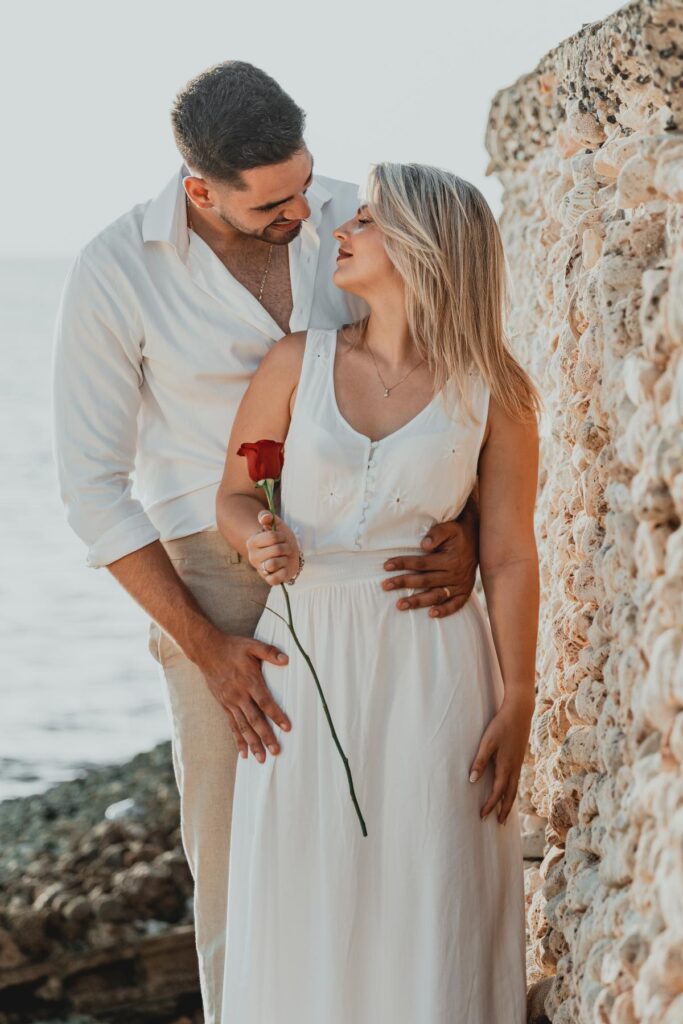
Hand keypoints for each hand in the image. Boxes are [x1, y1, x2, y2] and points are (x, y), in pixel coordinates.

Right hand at [193, 626, 291, 762]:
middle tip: (276, 751)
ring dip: (252, 743)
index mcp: (249, 681)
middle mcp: (239, 695)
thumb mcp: (252, 645)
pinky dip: (238, 740)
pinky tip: (243, 753)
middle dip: (265, 736)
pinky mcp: (224, 705)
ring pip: (243, 727)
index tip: (287, 727)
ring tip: (261, 758)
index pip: (265, 701)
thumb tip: (286, 660)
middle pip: (254, 719)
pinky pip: (232, 726)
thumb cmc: (233, 647)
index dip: (276, 715)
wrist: (206, 650)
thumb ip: (269, 652)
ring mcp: (230, 702)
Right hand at [246, 509, 300, 585]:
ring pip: (273, 564)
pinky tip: (283, 568)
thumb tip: (263, 518)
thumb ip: (268, 516)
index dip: (282, 536)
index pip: (272, 537)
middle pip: (276, 550)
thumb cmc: (282, 539)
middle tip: (285, 548)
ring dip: (284, 560)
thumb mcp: (277, 524)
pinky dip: (283, 572)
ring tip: (284, 558)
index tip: (282, 537)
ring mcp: (260, 569)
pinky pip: (276, 578)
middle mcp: (253, 556)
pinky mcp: (269, 580)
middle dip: (286, 547)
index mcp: (252, 542)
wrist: (290, 553)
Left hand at [381, 507, 478, 617]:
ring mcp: (460, 585)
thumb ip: (436, 534)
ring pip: (436, 596)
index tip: (386, 566)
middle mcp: (455, 574)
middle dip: (403, 583)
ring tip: (399, 605)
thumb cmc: (458, 534)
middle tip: (385, 585)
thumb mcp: (449, 528)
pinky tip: (430, 614)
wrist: (479, 541)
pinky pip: (455, 605)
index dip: (403, 563)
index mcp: (450, 559)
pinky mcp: (465, 592)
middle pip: (425, 581)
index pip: (422, 563)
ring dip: (417, 601)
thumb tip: (423, 546)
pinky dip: (445, 611)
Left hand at [468, 697, 533, 824]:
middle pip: (510, 795)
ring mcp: (519, 763)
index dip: (490, 805)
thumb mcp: (487, 742)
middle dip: (504, 809)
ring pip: (515, 788)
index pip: (497, 792)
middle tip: (499, 823)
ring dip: (509, 801)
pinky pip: (516, 780)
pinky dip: (512, 789)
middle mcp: (514, 768)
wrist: (520, 712)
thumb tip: (472, 780)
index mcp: (506, 766)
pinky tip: (508, 788)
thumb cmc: (501, 726)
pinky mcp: (519, 757)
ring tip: (505, 811)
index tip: (482, 816)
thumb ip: (479, 761)